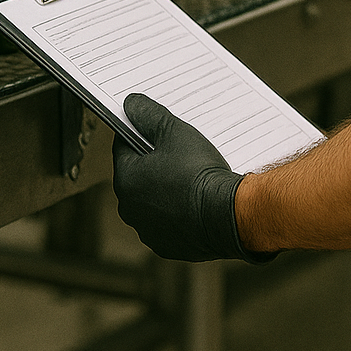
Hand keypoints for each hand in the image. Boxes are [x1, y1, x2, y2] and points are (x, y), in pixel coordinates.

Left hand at [114, 92, 276, 263]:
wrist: (227, 216)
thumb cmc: (199, 172)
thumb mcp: (175, 132)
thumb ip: (148, 115)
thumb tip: (130, 103)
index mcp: (125, 180)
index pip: (123, 147)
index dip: (139, 134)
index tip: (155, 128)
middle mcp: (129, 209)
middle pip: (138, 176)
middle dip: (154, 163)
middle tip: (177, 150)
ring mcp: (148, 230)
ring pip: (153, 201)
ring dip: (165, 189)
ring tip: (191, 176)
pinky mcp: (168, 246)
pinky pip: (169, 222)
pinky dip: (178, 212)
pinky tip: (197, 200)